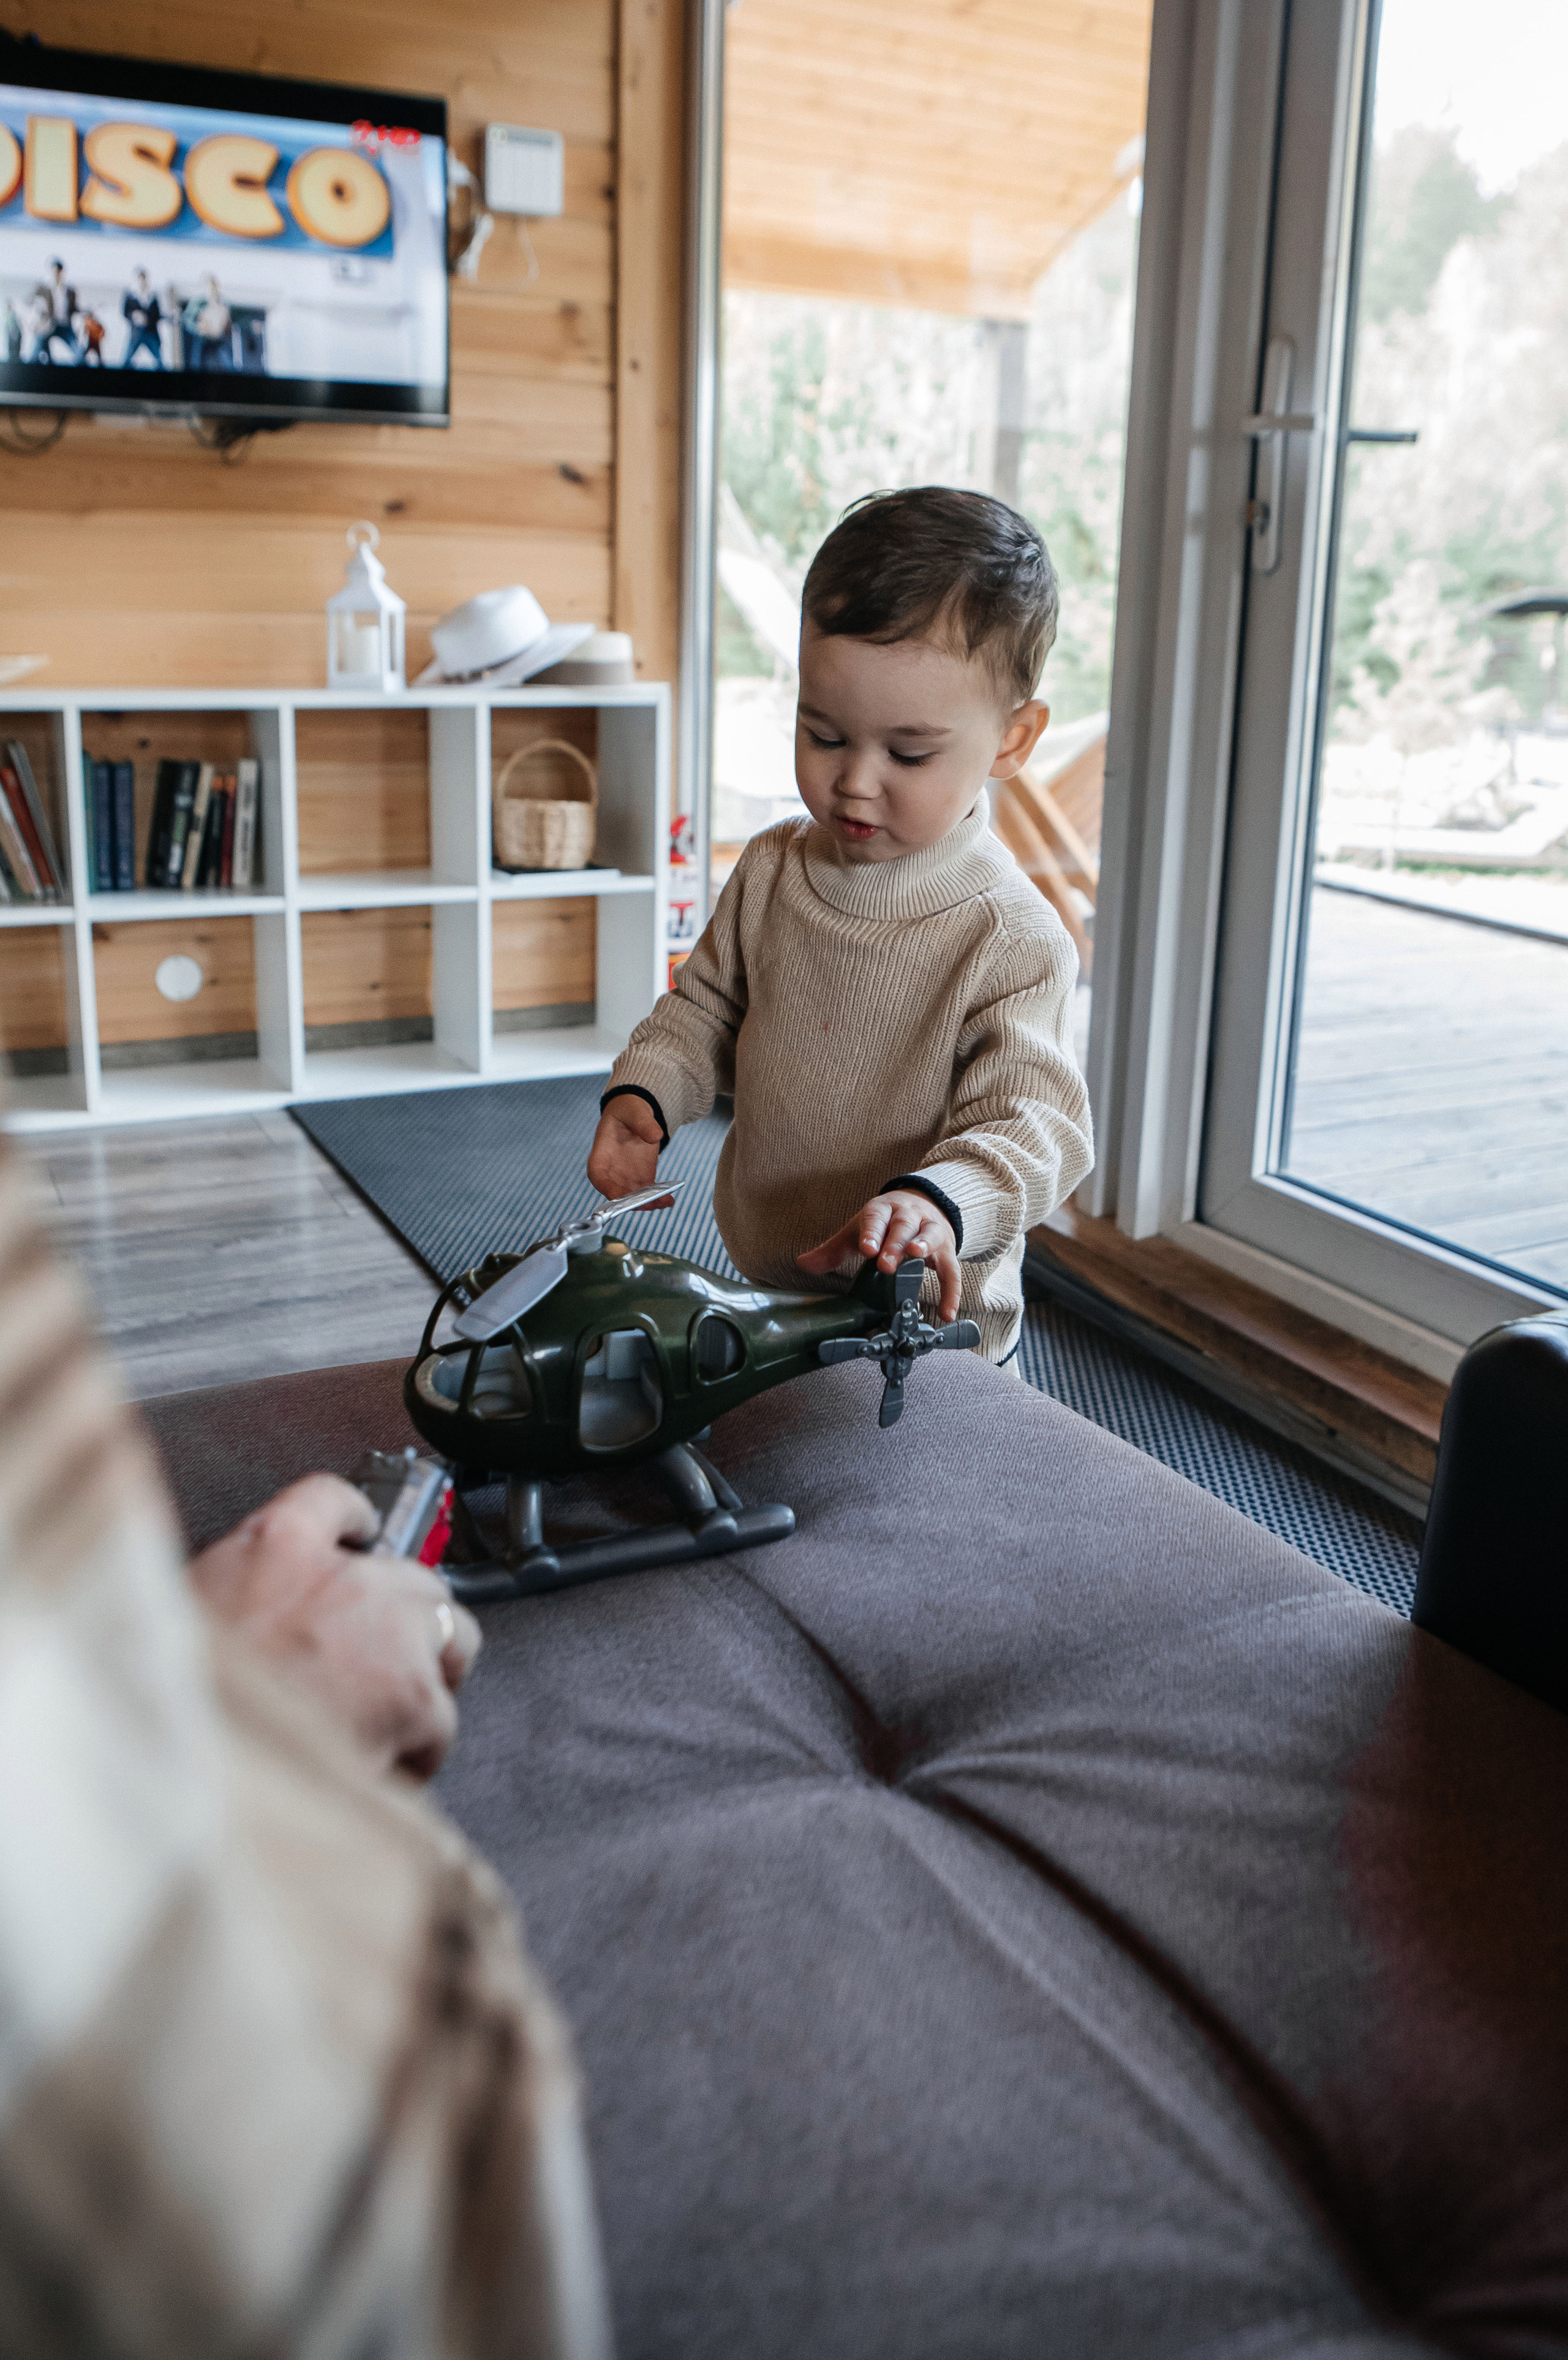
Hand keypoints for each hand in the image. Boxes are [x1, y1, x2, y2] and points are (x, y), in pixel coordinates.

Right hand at [188, 1473, 481, 1780]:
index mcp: (274, 1546)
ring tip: (375, 1720)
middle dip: (403, 1622)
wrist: (189, 1763)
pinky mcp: (416, 1697)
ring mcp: (390, 1633)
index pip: (330, 1499)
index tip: (360, 1534)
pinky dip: (415, 1747)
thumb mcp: (179, 1621)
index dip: (351, 1522)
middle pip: (414, 1578)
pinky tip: (373, 1764)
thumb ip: (233, 1597)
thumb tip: (255, 1613)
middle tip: (371, 1664)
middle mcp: (343, 1577)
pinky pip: (440, 1721)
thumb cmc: (182, 1704)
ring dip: (421, 1678)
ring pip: (450, 1639)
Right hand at [587, 1095, 664, 1200]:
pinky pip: (648, 1193)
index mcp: (601, 1154)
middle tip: (647, 1203)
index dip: (606, 1187)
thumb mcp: (634, 1112)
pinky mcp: (642, 1178)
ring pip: (633, 1197)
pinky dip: (658, 1199)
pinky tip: (669, 1200)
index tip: (617, 1195)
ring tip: (663, 1202)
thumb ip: (643, 1123)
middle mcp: (612, 1171)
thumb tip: (655, 1135)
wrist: (636, 1116)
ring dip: (646, 1203)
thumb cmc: (627, 1112)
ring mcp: (627, 1177)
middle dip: (631, 1201)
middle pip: (616, 1192)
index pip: (597, 1175)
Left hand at [797, 1189, 961, 1322]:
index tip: (865, 1248)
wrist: (923, 1205)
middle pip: (903, 1226)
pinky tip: (947, 1313)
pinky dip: (952, 1292)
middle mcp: (910, 1216)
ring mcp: (931, 1231)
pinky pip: (952, 1271)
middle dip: (895, 1244)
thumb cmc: (884, 1224)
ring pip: (931, 1236)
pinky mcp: (947, 1250)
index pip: (876, 1217)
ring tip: (917, 1258)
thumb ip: (832, 1250)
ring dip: (924, 1246)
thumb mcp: (858, 1232)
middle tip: (886, 1264)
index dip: (871, 1232)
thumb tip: (802, 1264)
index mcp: (884, 1210)